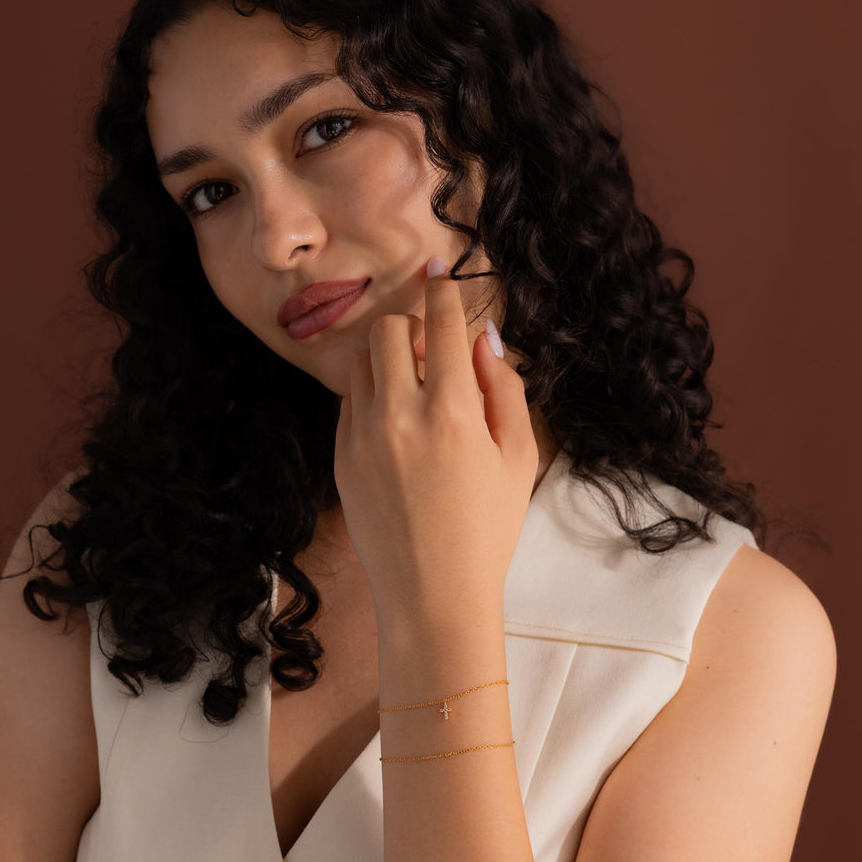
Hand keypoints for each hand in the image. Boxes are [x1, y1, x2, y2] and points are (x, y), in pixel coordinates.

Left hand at [333, 258, 539, 629]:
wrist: (432, 594)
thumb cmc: (487, 529)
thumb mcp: (519, 457)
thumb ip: (504, 389)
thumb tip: (483, 340)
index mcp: (451, 410)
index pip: (440, 324)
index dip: (441, 288)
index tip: (437, 267)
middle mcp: (398, 415)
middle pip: (387, 331)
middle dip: (410, 327)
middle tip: (431, 354)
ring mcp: (362, 437)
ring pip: (360, 363)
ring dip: (386, 359)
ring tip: (412, 389)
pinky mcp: (341, 459)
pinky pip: (348, 403)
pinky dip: (370, 396)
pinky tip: (395, 425)